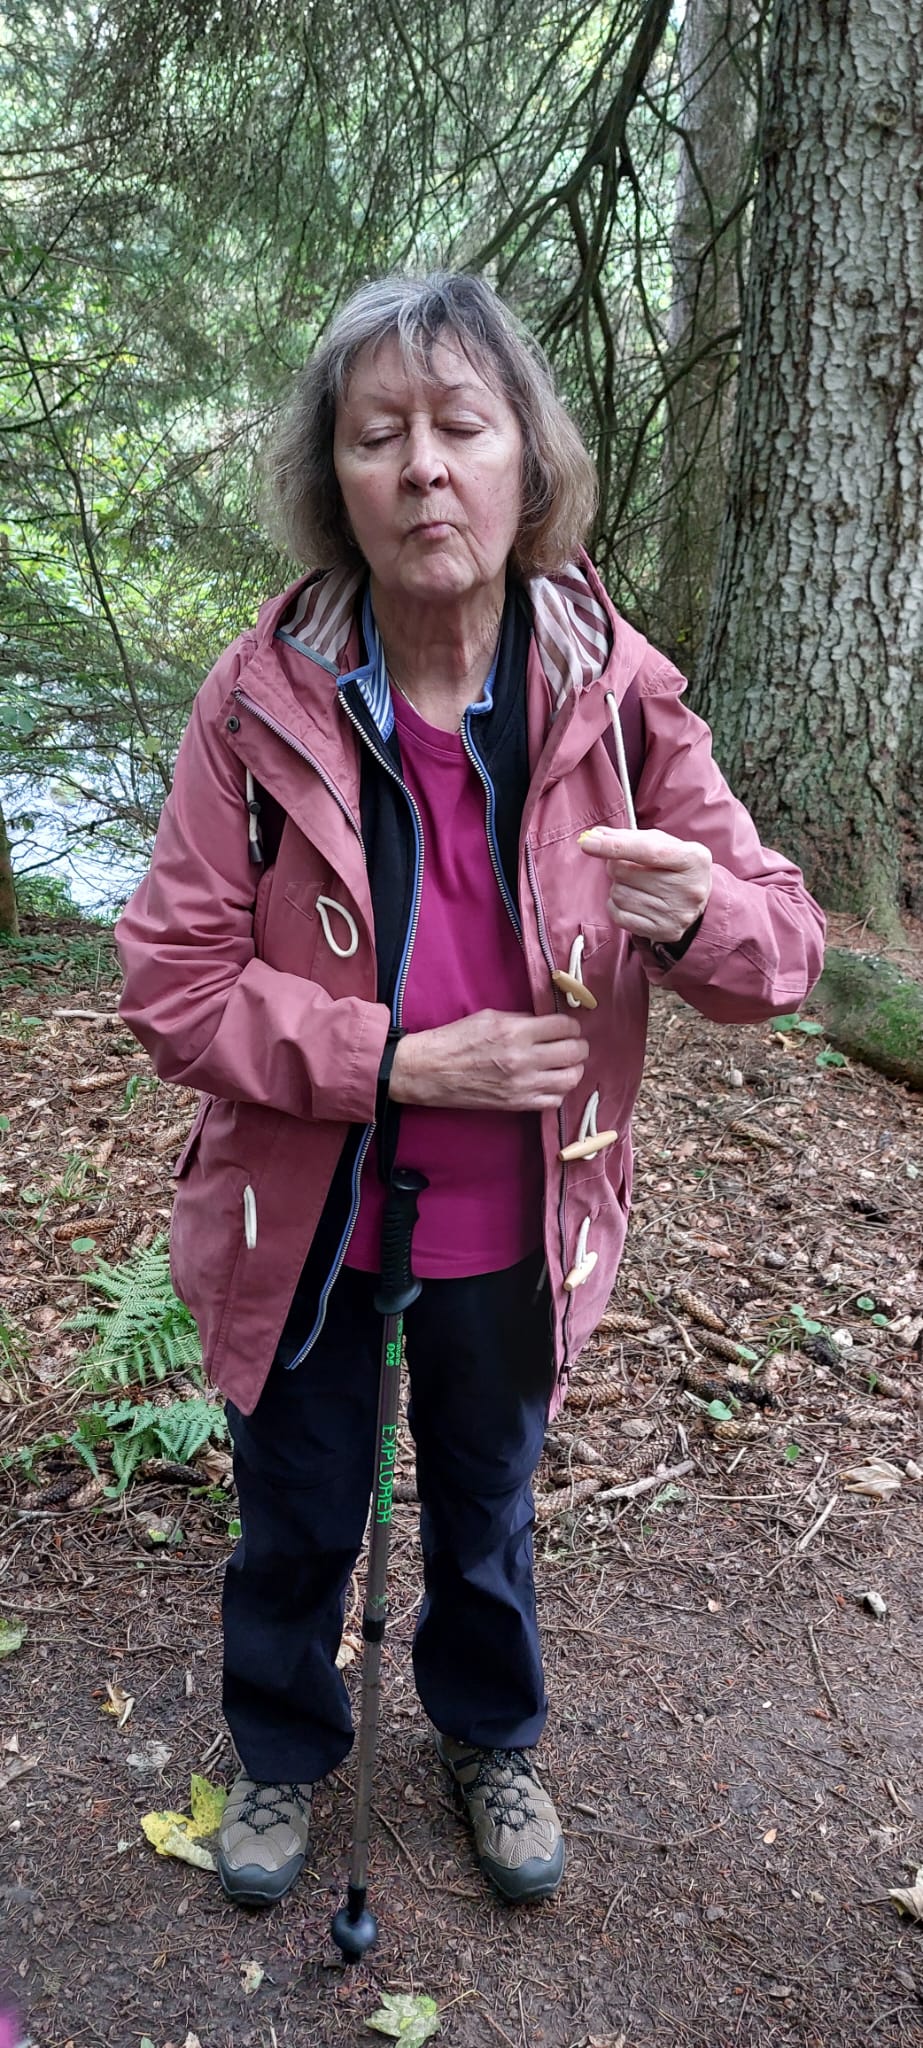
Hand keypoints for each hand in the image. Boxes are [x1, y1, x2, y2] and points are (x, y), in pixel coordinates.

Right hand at [389, 1009, 588, 1111]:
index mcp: (516, 1032)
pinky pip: (554, 1101)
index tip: (567, 1026)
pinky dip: (559, 1091)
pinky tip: (551, 1082)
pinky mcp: (517, 1104)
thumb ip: (523, 1020)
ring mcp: (522, 1085)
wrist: (429, 1071)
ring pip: (571, 1079)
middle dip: (578, 1045)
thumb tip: (548, 1023)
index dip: (571, 1024)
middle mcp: (524, 1059)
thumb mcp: (490, 1017)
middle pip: (575, 1052)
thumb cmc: (455, 1039)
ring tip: (565, 1064)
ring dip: (574, 1069)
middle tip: (572, 1043)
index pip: (565, 1026)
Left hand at [580, 827, 712, 943]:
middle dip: (616, 865)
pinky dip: (617, 905)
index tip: (588, 842)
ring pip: (619, 894)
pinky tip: (632, 900)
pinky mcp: (664, 932)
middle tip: (627, 866)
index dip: (614, 846)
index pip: (647, 851)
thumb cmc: (675, 866)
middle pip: (626, 872)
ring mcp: (677, 913)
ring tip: (635, 885)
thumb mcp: (662, 844)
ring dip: (618, 886)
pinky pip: (620, 916)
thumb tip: (595, 835)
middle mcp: (688, 888)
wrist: (699, 903)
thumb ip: (629, 837)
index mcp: (693, 859)